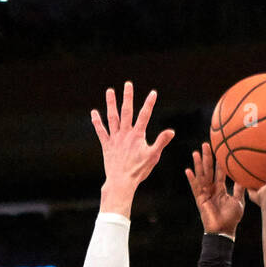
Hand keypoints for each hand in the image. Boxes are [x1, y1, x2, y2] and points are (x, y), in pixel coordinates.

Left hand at [92, 82, 173, 199]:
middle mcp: (125, 133)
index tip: (153, 93)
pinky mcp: (107, 145)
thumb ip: (161, 142)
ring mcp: (115, 138)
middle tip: (128, 84)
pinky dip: (97, 122)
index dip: (149, 104)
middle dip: (128, 97)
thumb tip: (171, 131)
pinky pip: (101, 131)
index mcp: (137, 135)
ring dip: (111, 103)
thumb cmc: (138, 171)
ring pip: (112, 117)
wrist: (121, 182)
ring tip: (110, 91)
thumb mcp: (153, 157)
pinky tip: (94, 113)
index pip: (145, 116)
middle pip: (126, 111)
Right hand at [185, 142, 244, 237]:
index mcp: (220, 189)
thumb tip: (245, 176)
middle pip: (208, 170)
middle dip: (207, 157)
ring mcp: (205, 194)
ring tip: (196, 152)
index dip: (219, 161)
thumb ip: (239, 189)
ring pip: (201, 176)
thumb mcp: (238, 201)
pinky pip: (195, 188)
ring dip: (198, 164)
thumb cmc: (231, 219)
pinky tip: (188, 171)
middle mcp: (212, 190)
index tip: (218, 149)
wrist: (224, 231)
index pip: (219, 172)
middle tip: (206, 144)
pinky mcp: (200, 200)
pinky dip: (192, 179)